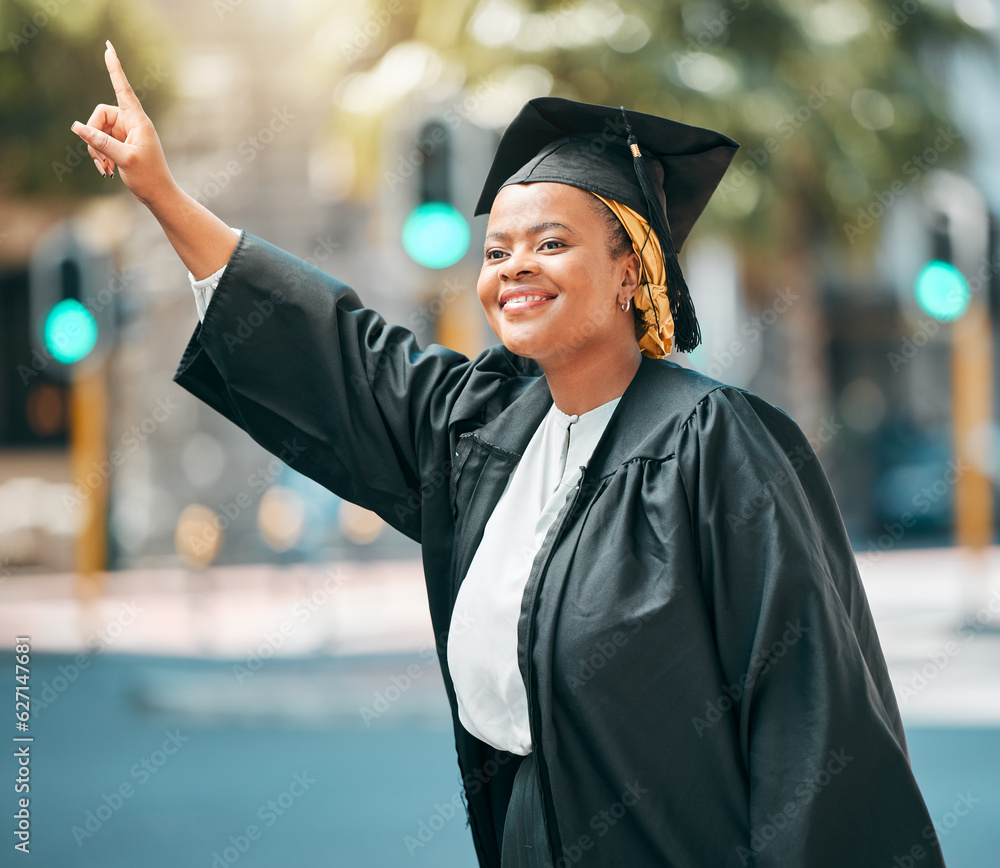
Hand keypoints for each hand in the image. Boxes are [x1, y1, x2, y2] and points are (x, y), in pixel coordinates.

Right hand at [71, 41, 177, 207]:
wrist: (158, 195)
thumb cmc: (149, 178)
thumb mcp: (123, 158)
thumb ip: (100, 142)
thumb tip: (76, 127)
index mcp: (139, 121)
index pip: (123, 89)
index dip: (114, 69)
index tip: (108, 48)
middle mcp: (132, 123)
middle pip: (100, 115)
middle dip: (93, 135)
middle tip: (100, 159)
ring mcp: (125, 133)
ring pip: (97, 130)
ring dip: (96, 150)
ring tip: (105, 168)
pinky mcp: (120, 143)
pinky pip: (100, 142)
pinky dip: (99, 156)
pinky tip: (106, 171)